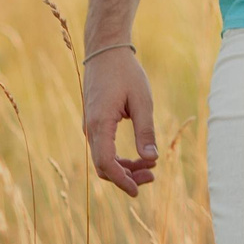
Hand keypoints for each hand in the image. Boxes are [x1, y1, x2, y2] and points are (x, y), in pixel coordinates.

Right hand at [83, 45, 159, 197]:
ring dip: (125, 168)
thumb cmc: (126, 73)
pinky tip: (139, 156)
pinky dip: (119, 157)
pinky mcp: (95, 122)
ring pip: (103, 158)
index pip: (106, 163)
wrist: (105, 51)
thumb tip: (151, 158)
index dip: (121, 180)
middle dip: (127, 176)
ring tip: (151, 168)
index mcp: (100, 123)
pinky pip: (104, 148)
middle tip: (153, 176)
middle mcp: (91, 128)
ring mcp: (91, 126)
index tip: (137, 192)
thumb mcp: (142, 101)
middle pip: (104, 165)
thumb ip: (146, 130)